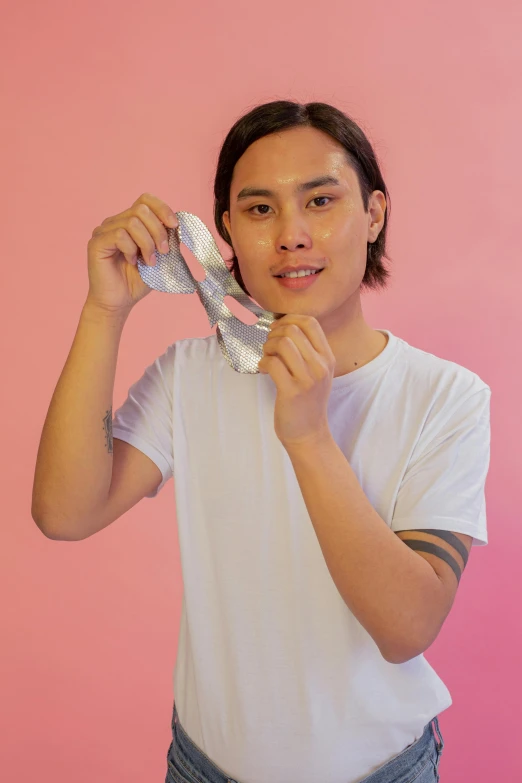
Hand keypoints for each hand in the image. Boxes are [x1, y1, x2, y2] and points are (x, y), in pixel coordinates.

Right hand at [86, 192, 178, 314]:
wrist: (119, 302)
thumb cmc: (137, 281)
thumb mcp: (159, 257)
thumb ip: (166, 239)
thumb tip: (177, 226)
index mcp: (130, 222)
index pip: (145, 200)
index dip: (162, 209)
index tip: (174, 225)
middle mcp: (115, 222)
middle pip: (141, 209)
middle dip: (158, 231)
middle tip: (162, 252)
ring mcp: (104, 230)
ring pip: (132, 222)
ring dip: (147, 243)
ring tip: (149, 261)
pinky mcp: (97, 242)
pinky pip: (120, 235)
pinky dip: (131, 249)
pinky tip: (131, 262)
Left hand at [257, 314, 335, 446]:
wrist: (309, 433)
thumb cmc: (308, 401)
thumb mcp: (317, 373)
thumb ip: (308, 351)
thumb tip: (283, 326)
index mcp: (327, 358)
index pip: (310, 322)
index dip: (289, 319)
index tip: (278, 329)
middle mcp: (320, 366)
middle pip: (293, 329)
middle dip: (274, 334)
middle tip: (270, 347)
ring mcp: (307, 379)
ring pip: (282, 344)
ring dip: (268, 347)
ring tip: (267, 358)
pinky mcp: (292, 391)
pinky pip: (272, 363)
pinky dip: (263, 363)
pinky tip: (264, 370)